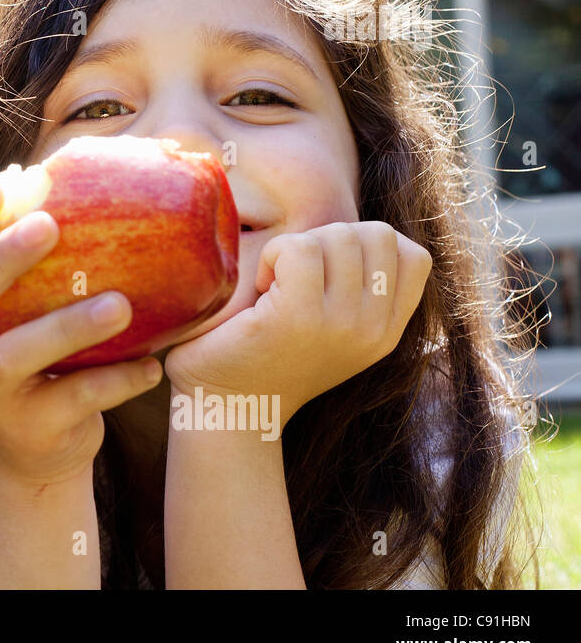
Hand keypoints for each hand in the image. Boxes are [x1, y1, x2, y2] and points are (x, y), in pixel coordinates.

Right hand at [0, 177, 163, 487]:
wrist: (28, 455)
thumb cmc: (24, 355)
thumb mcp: (5, 313)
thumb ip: (17, 262)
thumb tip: (56, 172)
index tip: (0, 184)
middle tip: (50, 224)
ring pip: (13, 358)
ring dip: (66, 326)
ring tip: (121, 304)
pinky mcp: (28, 429)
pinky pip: (74, 399)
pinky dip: (116, 381)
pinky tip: (152, 365)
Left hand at [163, 220, 432, 428]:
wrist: (229, 408)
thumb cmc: (268, 358)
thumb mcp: (334, 328)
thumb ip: (359, 290)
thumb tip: (361, 233)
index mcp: (386, 332)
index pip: (414, 256)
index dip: (368, 243)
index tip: (328, 269)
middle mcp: (373, 330)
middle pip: (378, 236)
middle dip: (331, 237)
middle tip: (296, 272)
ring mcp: (340, 324)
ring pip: (341, 235)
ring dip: (300, 245)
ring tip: (277, 282)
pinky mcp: (298, 316)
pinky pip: (299, 248)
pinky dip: (274, 253)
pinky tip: (261, 285)